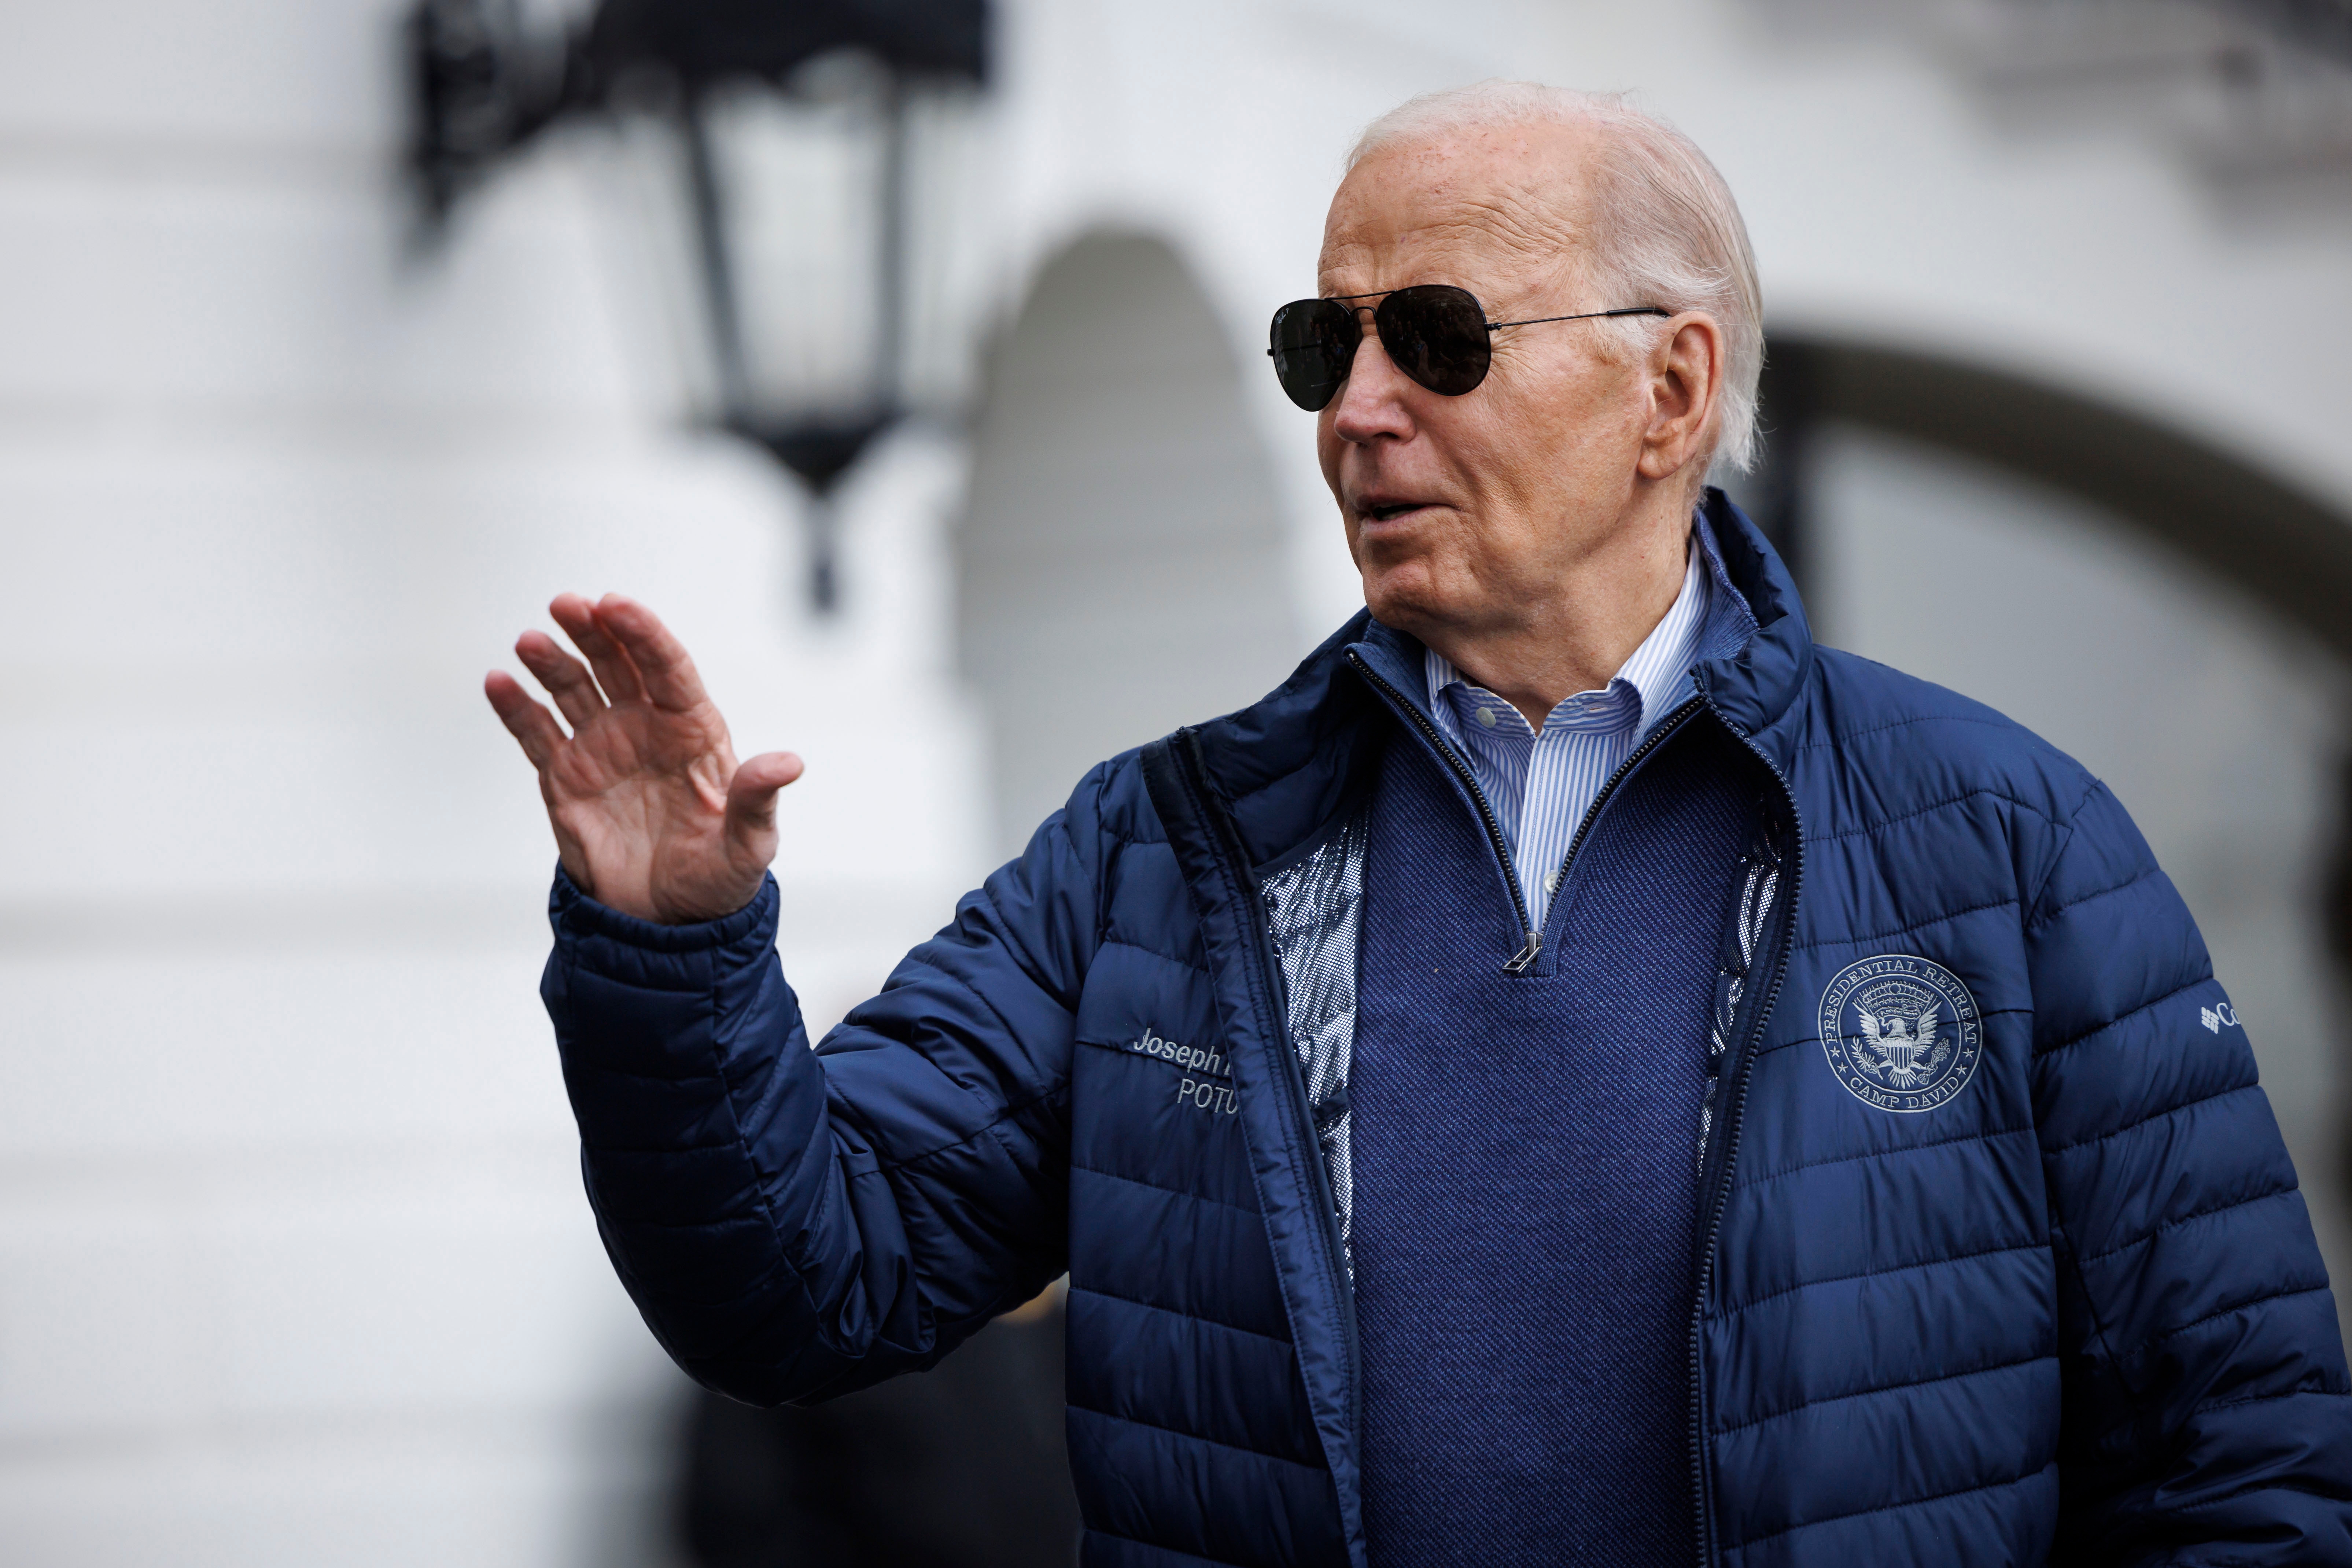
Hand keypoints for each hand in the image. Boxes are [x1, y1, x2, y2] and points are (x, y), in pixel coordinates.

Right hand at [485, 593, 802, 923]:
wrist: (667, 922)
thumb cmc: (717, 878)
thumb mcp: (748, 845)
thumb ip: (757, 800)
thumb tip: (787, 763)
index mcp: (692, 731)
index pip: (668, 669)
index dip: (644, 634)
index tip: (617, 605)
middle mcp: (645, 728)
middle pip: (618, 665)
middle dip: (594, 632)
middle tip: (568, 604)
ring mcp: (602, 748)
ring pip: (573, 689)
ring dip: (551, 661)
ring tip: (530, 641)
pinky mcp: (566, 776)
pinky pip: (537, 733)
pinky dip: (516, 708)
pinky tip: (498, 682)